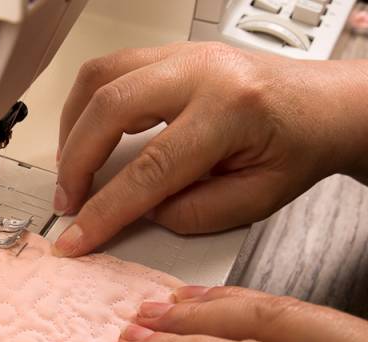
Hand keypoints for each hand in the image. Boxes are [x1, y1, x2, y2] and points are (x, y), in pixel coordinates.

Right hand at [53, 42, 367, 256]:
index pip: (149, 168)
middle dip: (76, 163)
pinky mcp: (170, 54)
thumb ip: (195, 212)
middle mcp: (202, 71)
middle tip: (68, 201)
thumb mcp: (258, 198)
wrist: (324, 105)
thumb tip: (141, 211)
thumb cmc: (299, 145)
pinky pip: (109, 68)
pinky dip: (85, 105)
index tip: (79, 236)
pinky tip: (85, 134)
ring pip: (100, 78)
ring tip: (70, 168)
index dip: (105, 210)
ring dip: (72, 128)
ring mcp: (183, 55)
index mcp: (232, 110)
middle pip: (110, 109)